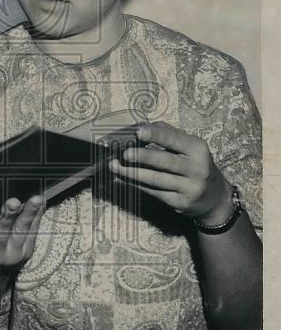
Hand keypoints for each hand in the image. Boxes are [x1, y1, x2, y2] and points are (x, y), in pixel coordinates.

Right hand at [0, 195, 44, 269]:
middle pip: (2, 232)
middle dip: (8, 216)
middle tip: (13, 202)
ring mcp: (13, 253)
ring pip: (21, 231)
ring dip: (28, 214)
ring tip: (34, 200)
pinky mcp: (26, 252)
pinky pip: (32, 232)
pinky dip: (36, 216)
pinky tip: (40, 204)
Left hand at [109, 121, 232, 223]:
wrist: (214, 199)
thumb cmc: (195, 166)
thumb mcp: (191, 149)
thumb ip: (170, 135)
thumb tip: (143, 126)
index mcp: (198, 149)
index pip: (175, 139)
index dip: (156, 135)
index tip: (138, 131)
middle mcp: (197, 169)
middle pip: (166, 161)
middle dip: (143, 157)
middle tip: (124, 153)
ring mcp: (189, 188)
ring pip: (156, 180)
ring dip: (132, 173)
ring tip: (114, 166)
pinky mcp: (180, 203)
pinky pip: (153, 193)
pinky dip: (135, 185)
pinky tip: (121, 179)